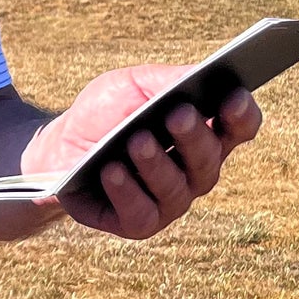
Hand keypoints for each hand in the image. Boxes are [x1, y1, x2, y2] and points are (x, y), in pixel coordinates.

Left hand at [22, 65, 262, 239]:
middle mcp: (193, 172)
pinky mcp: (138, 223)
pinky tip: (111, 170)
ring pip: (176, 189)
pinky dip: (126, 191)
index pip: (236, 128)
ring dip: (156, 163)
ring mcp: (168, 201)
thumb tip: (198, 76)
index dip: (241, 114)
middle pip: (209, 159)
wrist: (58, 147)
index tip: (234, 96)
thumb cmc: (104, 113)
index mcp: (201, 133)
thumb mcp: (130, 85)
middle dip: (194, 136)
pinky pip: (141, 213)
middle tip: (177, 114)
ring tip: (136, 141)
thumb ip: (165, 81)